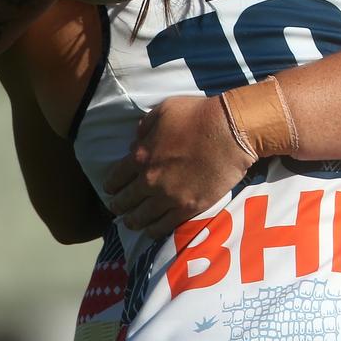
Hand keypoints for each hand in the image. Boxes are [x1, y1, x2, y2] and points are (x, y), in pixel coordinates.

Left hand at [104, 95, 253, 237]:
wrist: (230, 132)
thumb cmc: (198, 115)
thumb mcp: (165, 110)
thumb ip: (146, 127)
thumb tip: (136, 140)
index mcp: (141, 155)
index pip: (116, 177)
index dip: (111, 185)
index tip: (110, 189)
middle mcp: (150, 180)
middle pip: (126, 200)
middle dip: (119, 205)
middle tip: (117, 208)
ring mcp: (169, 197)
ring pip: (142, 217)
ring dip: (133, 221)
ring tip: (131, 223)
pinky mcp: (189, 208)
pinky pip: (165, 226)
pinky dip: (154, 230)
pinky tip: (151, 231)